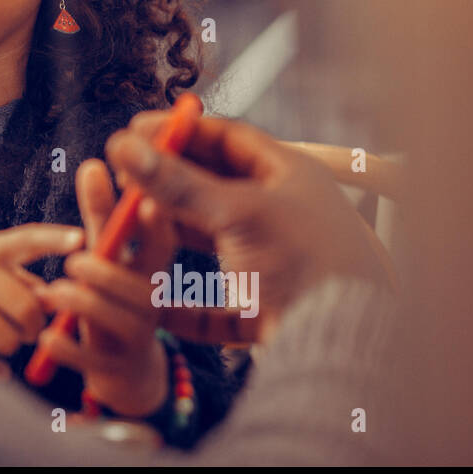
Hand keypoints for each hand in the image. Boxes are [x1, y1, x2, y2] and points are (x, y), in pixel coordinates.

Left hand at [33, 157, 175, 417]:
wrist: (126, 367)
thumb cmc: (114, 296)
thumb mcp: (108, 256)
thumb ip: (99, 215)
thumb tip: (92, 164)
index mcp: (151, 271)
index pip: (162, 246)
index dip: (156, 226)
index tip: (144, 202)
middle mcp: (150, 303)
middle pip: (143, 289)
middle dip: (112, 273)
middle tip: (75, 261)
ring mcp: (136, 338)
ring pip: (121, 323)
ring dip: (87, 305)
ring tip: (53, 291)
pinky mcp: (116, 368)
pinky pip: (96, 360)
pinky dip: (70, 349)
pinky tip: (47, 337)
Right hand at [104, 110, 391, 343]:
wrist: (348, 342)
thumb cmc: (306, 263)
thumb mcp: (237, 214)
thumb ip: (177, 183)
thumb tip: (124, 146)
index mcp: (289, 178)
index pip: (227, 138)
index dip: (180, 131)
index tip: (136, 131)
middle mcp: (282, 216)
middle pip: (213, 188)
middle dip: (168, 182)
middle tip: (126, 175)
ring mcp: (272, 263)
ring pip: (210, 242)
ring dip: (170, 236)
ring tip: (129, 225)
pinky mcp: (264, 311)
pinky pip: (214, 305)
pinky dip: (182, 303)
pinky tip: (153, 298)